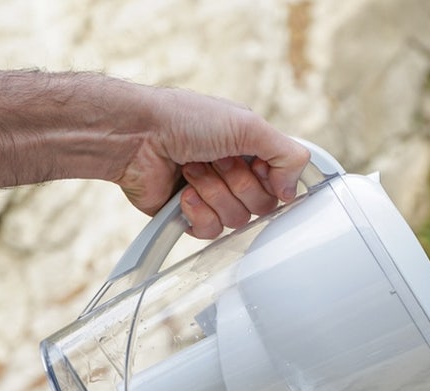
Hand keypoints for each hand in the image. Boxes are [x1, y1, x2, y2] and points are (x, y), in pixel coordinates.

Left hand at [117, 88, 310, 238]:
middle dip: (237, 182)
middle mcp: (235, 174)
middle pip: (263, 205)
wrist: (135, 135)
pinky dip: (197, 211)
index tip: (253, 161)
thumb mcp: (249, 124)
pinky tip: (183, 192)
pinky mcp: (190, 216)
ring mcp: (213, 197)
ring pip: (237, 220)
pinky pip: (211, 232)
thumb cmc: (185, 119)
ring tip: (192, 169)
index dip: (272, 178)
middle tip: (215, 159)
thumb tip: (293, 191)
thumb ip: (288, 155)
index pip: (283, 183)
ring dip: (213, 192)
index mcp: (252, 150)